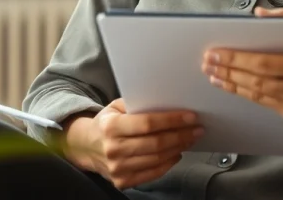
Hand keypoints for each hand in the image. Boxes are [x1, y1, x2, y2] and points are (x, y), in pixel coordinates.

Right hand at [64, 99, 202, 189]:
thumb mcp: (115, 107)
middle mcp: (113, 149)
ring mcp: (118, 168)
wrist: (85, 147)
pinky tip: (177, 153)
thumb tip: (168, 102)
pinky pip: (153, 173)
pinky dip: (169, 163)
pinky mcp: (123, 181)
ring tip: (190, 139)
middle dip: (181, 135)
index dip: (172, 121)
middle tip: (197, 129)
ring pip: (157, 159)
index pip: (147, 124)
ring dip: (178, 148)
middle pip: (156, 144)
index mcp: (111, 127)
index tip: (190, 117)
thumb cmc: (106, 123)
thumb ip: (137, 105)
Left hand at [201, 7, 282, 123]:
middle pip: (257, 79)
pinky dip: (240, 92)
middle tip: (208, 61)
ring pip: (256, 93)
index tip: (217, 51)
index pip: (266, 62)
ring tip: (212, 72)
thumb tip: (258, 13)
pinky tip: (226, 84)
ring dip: (230, 82)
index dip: (238, 58)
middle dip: (229, 69)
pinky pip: (260, 103)